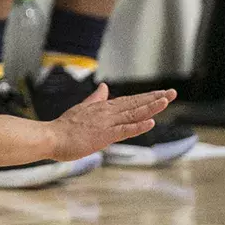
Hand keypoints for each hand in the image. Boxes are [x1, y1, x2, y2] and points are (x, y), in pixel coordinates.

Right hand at [44, 83, 176, 160]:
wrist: (51, 137)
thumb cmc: (65, 127)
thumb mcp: (82, 109)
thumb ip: (95, 99)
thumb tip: (104, 87)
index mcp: (103, 108)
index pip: (130, 101)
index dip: (147, 97)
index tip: (162, 93)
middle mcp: (107, 113)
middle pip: (135, 104)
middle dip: (155, 98)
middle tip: (172, 92)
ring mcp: (107, 123)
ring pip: (133, 114)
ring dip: (151, 107)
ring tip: (166, 101)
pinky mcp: (104, 135)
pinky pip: (124, 130)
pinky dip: (138, 126)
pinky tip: (150, 122)